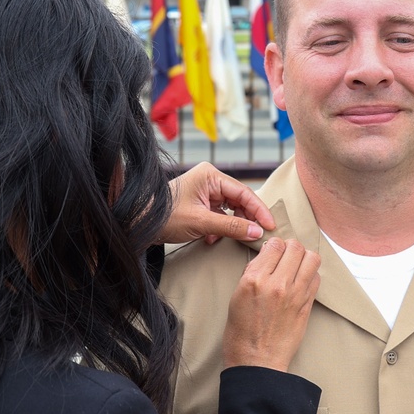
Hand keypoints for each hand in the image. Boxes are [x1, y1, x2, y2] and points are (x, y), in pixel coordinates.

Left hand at [158, 162, 276, 244]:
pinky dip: (221, 227)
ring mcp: (206, 191)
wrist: (142, 224)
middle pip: (240, 200)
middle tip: (259, 235)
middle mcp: (210, 179)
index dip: (259, 210)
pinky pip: (221, 214)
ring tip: (236, 238)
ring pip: (231, 208)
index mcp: (210, 175)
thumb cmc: (166, 218)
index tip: (270, 226)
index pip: (243, 192)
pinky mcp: (202, 202)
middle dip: (248, 219)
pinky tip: (214, 238)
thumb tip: (257, 232)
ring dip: (233, 225)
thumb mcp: (201, 223)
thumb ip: (231, 227)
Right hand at [223, 238, 320, 371]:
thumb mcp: (236, 296)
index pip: (274, 245)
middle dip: (290, 247)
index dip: (274, 245)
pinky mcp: (307, 306)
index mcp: (255, 280)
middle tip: (285, 256)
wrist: (257, 362)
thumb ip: (252, 272)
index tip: (272, 251)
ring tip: (297, 265)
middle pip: (295, 247)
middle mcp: (277, 284)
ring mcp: (295, 295)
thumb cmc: (241, 332)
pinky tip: (301, 281)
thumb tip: (267, 255)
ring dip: (304, 258)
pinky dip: (310, 275)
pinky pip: (316, 278)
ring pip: (312, 259)